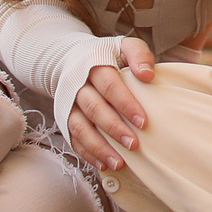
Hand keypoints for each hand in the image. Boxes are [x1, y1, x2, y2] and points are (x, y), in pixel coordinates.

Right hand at [66, 37, 155, 171]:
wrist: (72, 59)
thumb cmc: (109, 57)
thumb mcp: (125, 47)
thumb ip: (139, 55)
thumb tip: (147, 75)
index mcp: (94, 66)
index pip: (109, 85)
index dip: (125, 103)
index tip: (143, 121)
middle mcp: (78, 86)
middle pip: (94, 108)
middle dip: (114, 128)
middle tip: (134, 144)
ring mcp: (69, 104)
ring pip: (80, 127)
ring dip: (99, 147)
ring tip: (119, 163)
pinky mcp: (64, 119)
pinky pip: (74, 139)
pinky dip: (88, 153)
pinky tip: (104, 164)